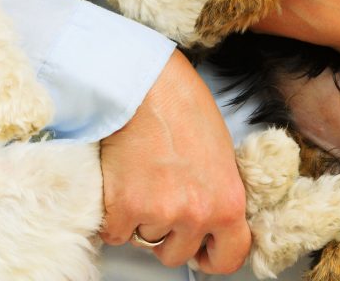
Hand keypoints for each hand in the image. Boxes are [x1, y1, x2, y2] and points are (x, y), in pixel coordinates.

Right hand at [100, 50, 250, 272]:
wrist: (145, 82)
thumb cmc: (180, 104)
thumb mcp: (219, 153)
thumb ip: (216, 191)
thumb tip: (207, 216)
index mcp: (228, 202)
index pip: (228, 258)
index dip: (211, 256)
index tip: (200, 251)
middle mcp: (197, 213)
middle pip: (176, 253)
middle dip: (165, 233)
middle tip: (157, 197)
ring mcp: (160, 213)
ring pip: (143, 239)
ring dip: (137, 218)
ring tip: (138, 177)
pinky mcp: (124, 207)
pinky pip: (113, 231)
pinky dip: (111, 214)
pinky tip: (118, 182)